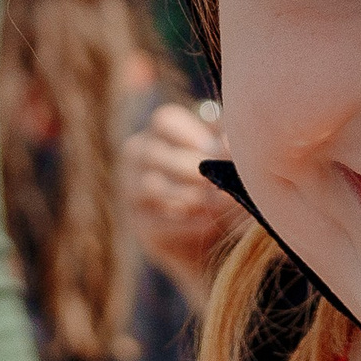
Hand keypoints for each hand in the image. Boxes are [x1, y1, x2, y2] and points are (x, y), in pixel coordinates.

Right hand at [121, 100, 235, 308]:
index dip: (192, 133)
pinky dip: (185, 224)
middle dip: (193, 167)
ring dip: (189, 194)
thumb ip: (226, 145)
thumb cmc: (222, 187)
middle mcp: (137, 159)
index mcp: (159, 134)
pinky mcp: (140, 226)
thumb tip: (229, 139)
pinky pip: (156, 222)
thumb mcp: (226, 161)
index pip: (164, 120)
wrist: (214, 241)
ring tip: (221, 202)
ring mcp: (132, 193)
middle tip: (224, 178)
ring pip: (151, 186)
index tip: (218, 149)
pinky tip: (211, 224)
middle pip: (153, 152)